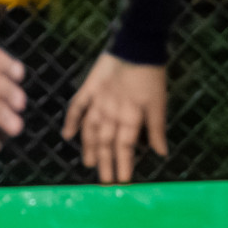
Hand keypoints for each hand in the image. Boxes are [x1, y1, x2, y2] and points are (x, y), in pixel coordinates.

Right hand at [62, 52, 168, 183]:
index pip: (124, 147)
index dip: (123, 165)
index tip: (121, 182)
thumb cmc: (152, 75)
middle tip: (105, 182)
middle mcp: (110, 112)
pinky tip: (66, 135)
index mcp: (129, 117)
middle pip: (106, 143)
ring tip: (90, 163)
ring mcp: (97, 101)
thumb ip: (157, 129)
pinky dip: (71, 121)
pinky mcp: (88, 88)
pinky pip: (77, 107)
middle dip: (106, 163)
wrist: (136, 45)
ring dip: (90, 147)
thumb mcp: (160, 102)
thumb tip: (161, 153)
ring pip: (90, 129)